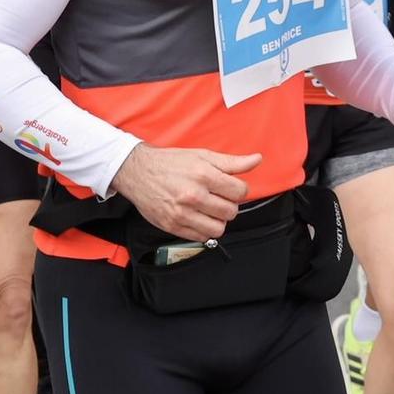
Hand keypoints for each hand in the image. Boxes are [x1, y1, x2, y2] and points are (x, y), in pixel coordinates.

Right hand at [111, 144, 263, 241]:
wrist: (137, 172)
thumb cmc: (169, 163)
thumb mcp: (201, 156)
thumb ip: (231, 162)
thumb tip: (256, 160)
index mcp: (203, 175)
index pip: (240, 192)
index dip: (238, 190)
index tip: (228, 188)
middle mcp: (193, 195)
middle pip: (231, 212)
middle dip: (227, 205)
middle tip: (216, 198)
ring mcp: (182, 213)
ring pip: (218, 229)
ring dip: (217, 220)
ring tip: (208, 210)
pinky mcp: (172, 226)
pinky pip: (201, 237)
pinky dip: (203, 230)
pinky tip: (197, 217)